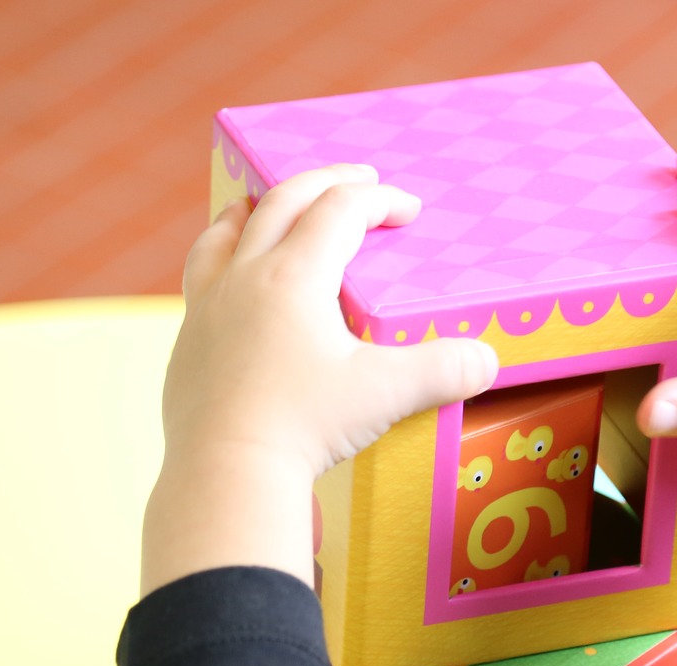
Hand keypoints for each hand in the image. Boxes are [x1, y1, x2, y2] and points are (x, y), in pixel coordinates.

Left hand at [145, 166, 498, 594]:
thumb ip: (443, 370)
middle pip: (283, 202)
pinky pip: (203, 279)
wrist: (227, 474)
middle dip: (325, 183)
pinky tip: (234, 280)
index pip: (340, 211)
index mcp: (294, 276)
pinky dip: (224, 258)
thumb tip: (487, 360)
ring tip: (270, 205)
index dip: (380, 201)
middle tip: (359, 181)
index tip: (408, 209)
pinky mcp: (189, 344)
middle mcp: (245, 278)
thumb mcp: (386, 396)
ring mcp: (208, 308)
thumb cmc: (304, 427)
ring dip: (258, 208)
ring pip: (227, 232)